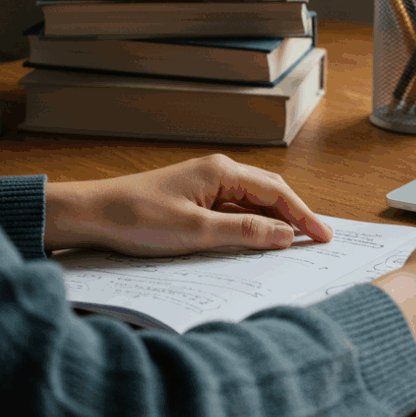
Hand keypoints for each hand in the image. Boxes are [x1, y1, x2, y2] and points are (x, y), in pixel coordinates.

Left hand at [43, 154, 331, 254]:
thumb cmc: (136, 218)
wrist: (91, 215)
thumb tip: (285, 234)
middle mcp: (217, 173)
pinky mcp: (192, 201)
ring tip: (294, 244)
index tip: (324, 236)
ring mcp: (204, 186)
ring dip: (273, 222)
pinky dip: (249, 226)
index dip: (304, 215)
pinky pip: (231, 212)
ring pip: (251, 203)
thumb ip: (245, 232)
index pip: (277, 192)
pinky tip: (255, 243)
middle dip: (295, 216)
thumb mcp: (196, 232)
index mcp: (222, 172)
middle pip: (269, 193)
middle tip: (318, 240)